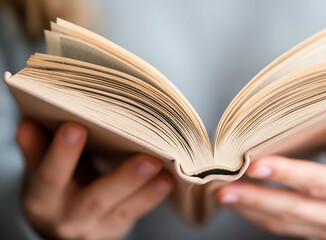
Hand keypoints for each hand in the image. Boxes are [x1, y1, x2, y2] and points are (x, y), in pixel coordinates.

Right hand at [16, 121, 173, 239]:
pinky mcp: (115, 231)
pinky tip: (168, 180)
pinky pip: (135, 215)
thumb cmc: (55, 191)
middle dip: (123, 179)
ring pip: (123, 211)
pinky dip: (152, 198)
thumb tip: (30, 123)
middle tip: (148, 158)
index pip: (51, 176)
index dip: (62, 154)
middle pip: (95, 199)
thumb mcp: (40, 172)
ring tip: (166, 172)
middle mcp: (68, 217)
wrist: (62, 229)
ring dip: (147, 192)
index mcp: (43, 200)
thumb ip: (37, 150)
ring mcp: (95, 228)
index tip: (75, 126)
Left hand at [217, 111, 325, 239]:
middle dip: (256, 197)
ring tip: (222, 192)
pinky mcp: (312, 233)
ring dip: (249, 208)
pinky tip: (236, 202)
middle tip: (224, 185)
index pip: (317, 182)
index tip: (254, 164)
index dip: (286, 174)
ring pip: (282, 222)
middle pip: (293, 207)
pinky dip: (254, 215)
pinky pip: (280, 227)